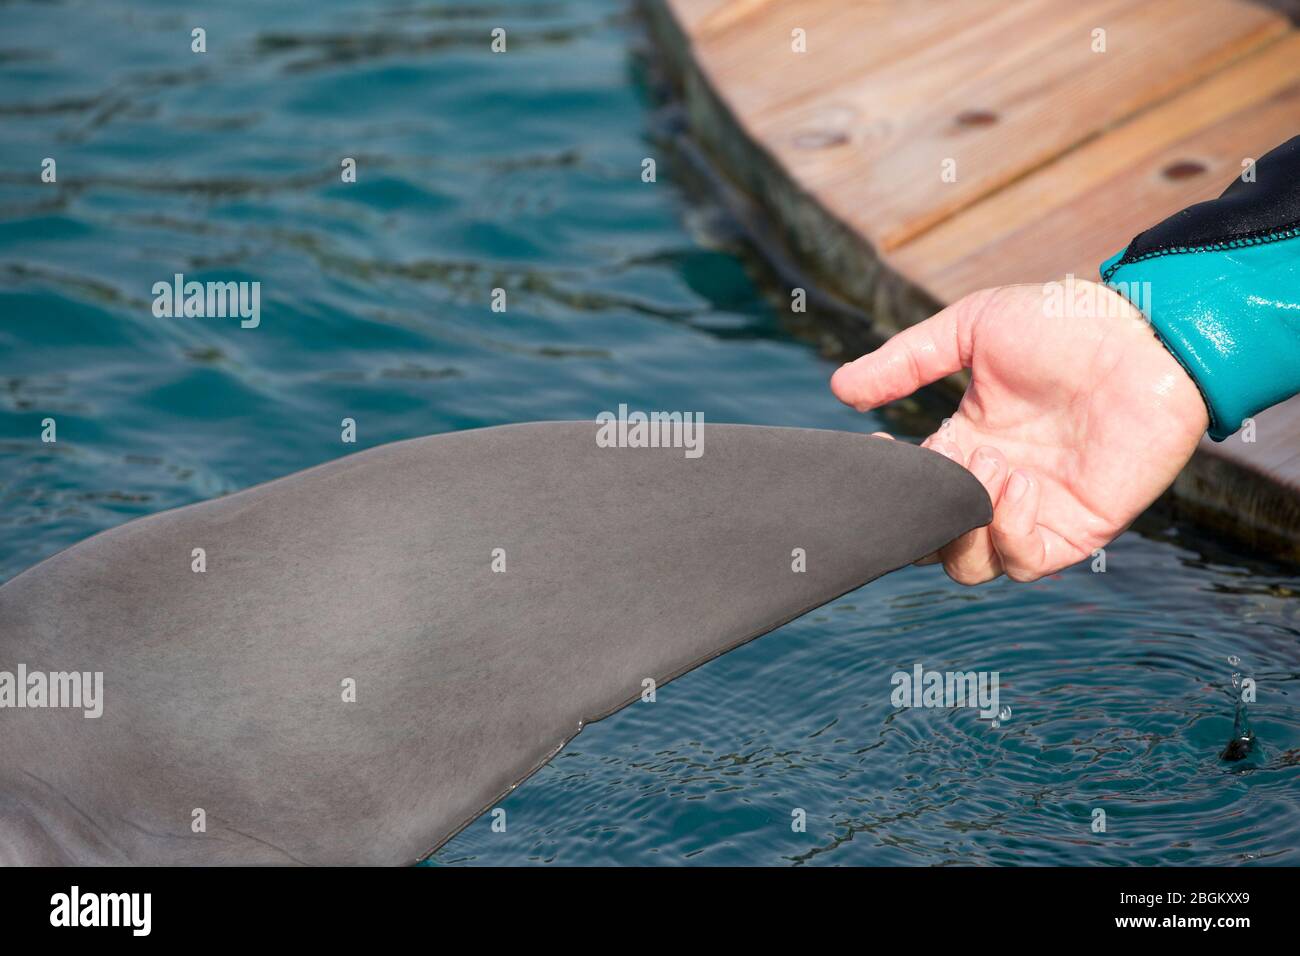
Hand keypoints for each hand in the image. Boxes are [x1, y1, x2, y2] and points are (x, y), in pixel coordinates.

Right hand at [830, 282, 1208, 583]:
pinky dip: (1010, 535)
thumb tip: (838, 388)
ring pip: (970, 566)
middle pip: (932, 546)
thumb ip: (904, 362)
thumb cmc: (1065, 323)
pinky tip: (1015, 483)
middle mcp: (994, 486)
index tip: (876, 450)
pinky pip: (1027, 563)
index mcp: (965, 446)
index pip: (911, 493)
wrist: (1144, 333)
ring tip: (988, 465)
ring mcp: (1034, 512)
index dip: (887, 487)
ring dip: (964, 527)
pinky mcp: (1078, 527)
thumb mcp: (968, 330)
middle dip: (917, 521)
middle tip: (934, 470)